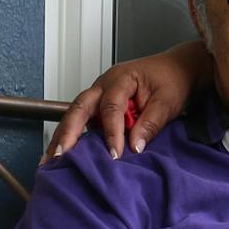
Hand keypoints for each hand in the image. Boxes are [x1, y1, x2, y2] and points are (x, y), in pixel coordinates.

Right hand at [44, 43, 206, 160]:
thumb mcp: (168, 101)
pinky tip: (63, 153)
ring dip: (63, 136)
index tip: (114, 154)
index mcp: (122, 78)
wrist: (178, 68)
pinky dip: (72, 136)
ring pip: (75, 114)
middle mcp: (105, 84)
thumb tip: (135, 146)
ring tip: (51, 159)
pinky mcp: (100, 105)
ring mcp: (100, 93)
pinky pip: (83, 120)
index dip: (112, 132)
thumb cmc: (173, 80)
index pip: (111, 107)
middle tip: (60, 155)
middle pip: (80, 107)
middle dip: (68, 132)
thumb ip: (151, 122)